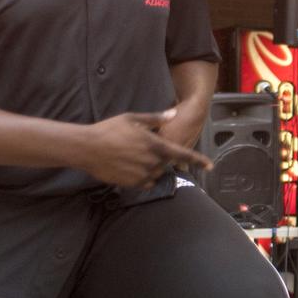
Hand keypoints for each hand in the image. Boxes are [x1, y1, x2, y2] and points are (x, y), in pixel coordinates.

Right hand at [80, 109, 211, 188]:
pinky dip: (142, 177)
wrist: (86, 148)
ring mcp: (142, 175)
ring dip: (151, 167)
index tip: (210, 166)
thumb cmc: (109, 129)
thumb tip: (173, 114)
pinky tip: (128, 166)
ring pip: (156, 174)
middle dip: (160, 157)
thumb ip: (156, 119)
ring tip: (132, 156)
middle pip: (166, 164)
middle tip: (141, 147)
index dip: (198, 160)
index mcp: (156, 145)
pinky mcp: (131, 184)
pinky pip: (145, 183)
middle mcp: (152, 162)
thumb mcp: (133, 118)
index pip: (183, 154)